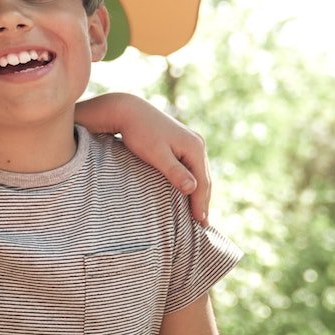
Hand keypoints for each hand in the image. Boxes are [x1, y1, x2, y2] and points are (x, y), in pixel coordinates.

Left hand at [87, 93, 211, 222]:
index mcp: (195, 147)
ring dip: (199, 192)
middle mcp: (197, 143)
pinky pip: (192, 167)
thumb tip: (192, 188)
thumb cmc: (140, 133)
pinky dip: (193, 182)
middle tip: (204, 224)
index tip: (201, 223)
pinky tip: (189, 192)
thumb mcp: (157, 154)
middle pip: (204, 178)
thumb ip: (174, 172)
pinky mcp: (183, 142)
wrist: (129, 110)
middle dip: (203, 201)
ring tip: (199, 213)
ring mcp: (192, 141)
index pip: (202, 182)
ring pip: (199, 172)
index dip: (201, 204)